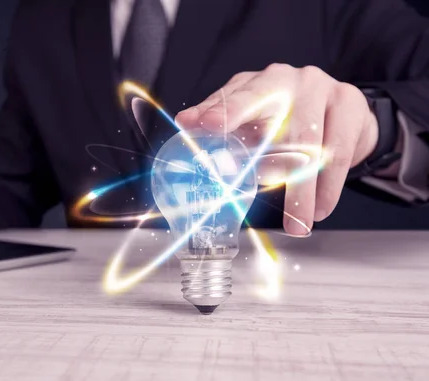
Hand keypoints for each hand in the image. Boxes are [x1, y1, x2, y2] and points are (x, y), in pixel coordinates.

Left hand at [176, 64, 378, 235]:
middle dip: (271, 160)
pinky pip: (340, 152)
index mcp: (259, 83)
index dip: (225, 110)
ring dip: (303, 191)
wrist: (337, 107)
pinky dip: (329, 187)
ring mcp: (323, 89)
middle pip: (282, 123)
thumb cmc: (284, 115)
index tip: (208, 125)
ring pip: (311, 144)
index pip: (239, 95)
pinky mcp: (350, 105)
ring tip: (297, 225)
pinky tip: (321, 209)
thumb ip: (222, 125)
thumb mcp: (251, 118)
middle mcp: (291, 80)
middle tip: (261, 180)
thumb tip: (189, 129)